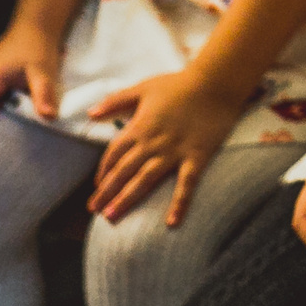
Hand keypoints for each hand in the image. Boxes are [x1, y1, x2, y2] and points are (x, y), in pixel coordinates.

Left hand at [86, 68, 239, 226]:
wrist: (215, 82)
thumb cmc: (178, 84)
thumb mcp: (142, 88)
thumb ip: (115, 102)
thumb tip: (90, 114)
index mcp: (139, 127)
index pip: (114, 154)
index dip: (103, 172)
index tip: (97, 187)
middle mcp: (153, 143)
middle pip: (124, 171)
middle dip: (107, 192)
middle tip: (94, 211)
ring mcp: (174, 152)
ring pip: (145, 180)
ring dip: (127, 199)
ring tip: (111, 217)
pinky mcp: (197, 157)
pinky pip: (186, 184)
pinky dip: (179, 204)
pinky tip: (172, 223)